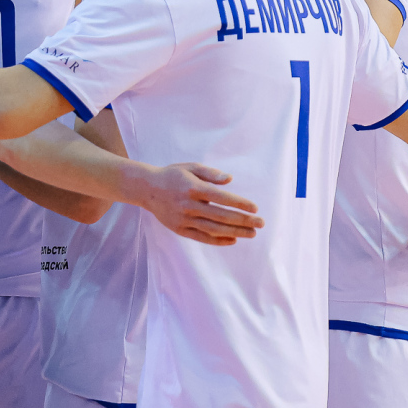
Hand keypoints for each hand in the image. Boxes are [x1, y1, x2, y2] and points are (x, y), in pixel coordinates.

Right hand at [131, 163, 263, 245]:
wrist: (147, 189)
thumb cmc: (173, 175)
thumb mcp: (191, 167)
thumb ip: (211, 173)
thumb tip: (230, 180)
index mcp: (193, 188)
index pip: (222, 198)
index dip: (240, 203)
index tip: (255, 208)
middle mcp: (188, 205)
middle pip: (221, 216)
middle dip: (243, 220)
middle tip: (260, 223)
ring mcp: (183, 219)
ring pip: (214, 229)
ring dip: (235, 232)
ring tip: (251, 233)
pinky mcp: (179, 229)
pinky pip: (202, 237)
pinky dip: (218, 240)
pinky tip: (233, 239)